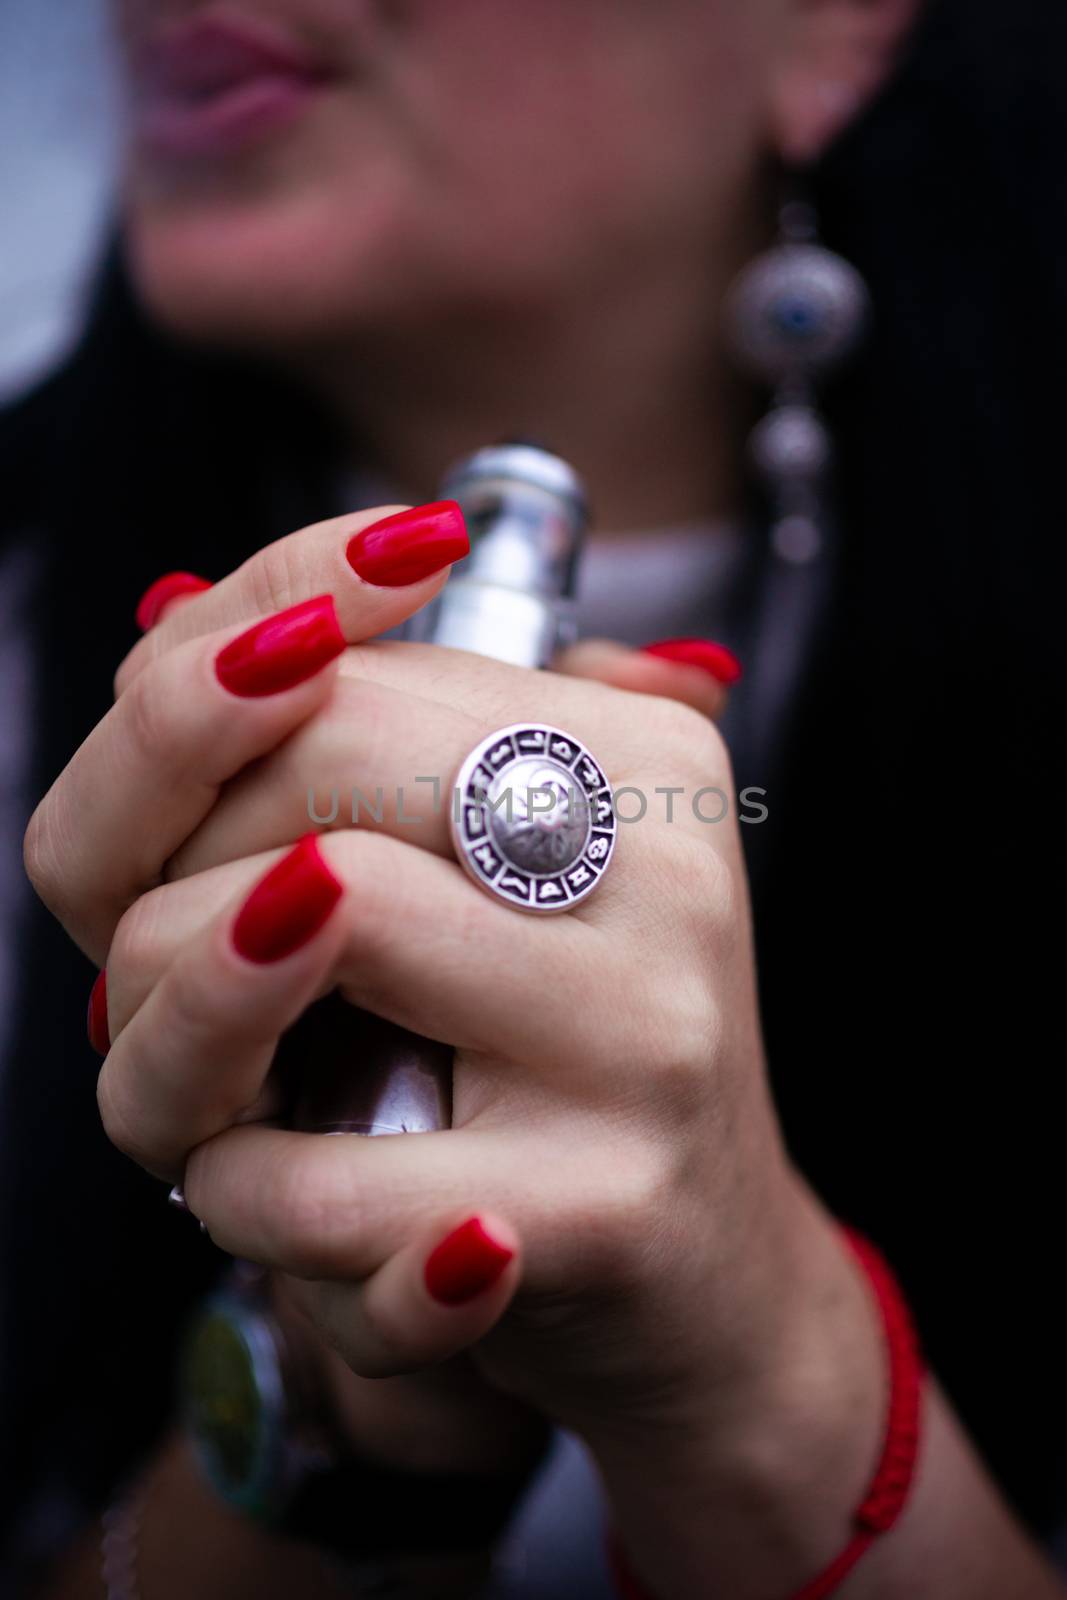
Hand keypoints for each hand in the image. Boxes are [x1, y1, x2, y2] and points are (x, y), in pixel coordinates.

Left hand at [27, 500, 771, 1450]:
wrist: (714, 1280)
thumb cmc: (569, 1062)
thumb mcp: (499, 873)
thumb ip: (385, 731)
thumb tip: (177, 618)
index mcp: (641, 755)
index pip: (351, 669)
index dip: (204, 750)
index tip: (192, 848)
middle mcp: (664, 865)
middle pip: (317, 757)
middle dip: (177, 868)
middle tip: (165, 960)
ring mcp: (643, 1033)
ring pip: (298, 933)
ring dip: (177, 1030)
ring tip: (222, 1082)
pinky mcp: (601, 1209)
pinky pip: (312, 1181)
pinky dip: (237, 1191)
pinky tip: (279, 1190)